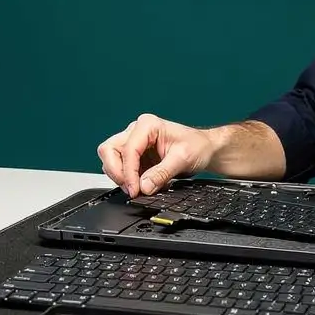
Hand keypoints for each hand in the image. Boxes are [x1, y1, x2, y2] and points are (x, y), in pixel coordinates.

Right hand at [97, 113, 216, 196]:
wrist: (205, 149)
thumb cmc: (197, 146)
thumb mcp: (182, 159)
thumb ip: (161, 173)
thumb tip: (143, 187)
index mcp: (148, 125)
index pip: (127, 149)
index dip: (128, 172)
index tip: (135, 189)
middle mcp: (137, 131)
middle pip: (109, 150)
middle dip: (117, 172)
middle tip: (130, 189)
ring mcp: (134, 143)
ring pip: (111, 159)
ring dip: (121, 177)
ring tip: (139, 188)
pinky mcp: (136, 156)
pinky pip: (121, 168)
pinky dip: (128, 179)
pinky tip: (143, 185)